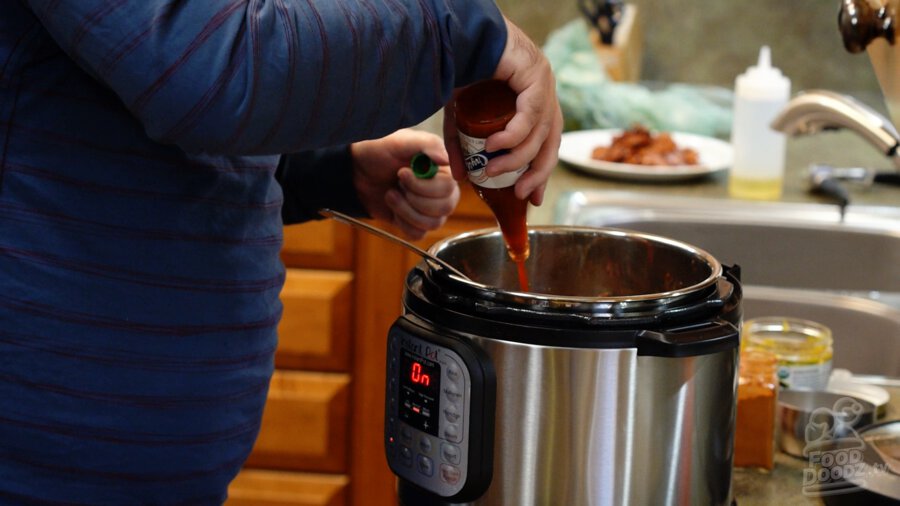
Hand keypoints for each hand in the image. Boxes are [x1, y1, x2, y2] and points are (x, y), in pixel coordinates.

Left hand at [351, 129, 459, 239]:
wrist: (357, 173)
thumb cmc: (379, 152)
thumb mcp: (401, 141)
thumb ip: (427, 145)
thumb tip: (447, 159)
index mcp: (443, 169)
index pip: (448, 187)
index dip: (423, 185)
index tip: (402, 173)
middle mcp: (442, 190)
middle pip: (444, 207)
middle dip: (414, 198)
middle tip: (397, 184)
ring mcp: (431, 209)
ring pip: (433, 223)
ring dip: (405, 210)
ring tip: (391, 194)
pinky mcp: (417, 224)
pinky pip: (419, 233)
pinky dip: (402, 223)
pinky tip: (393, 207)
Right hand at [444, 16, 562, 205]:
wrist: (456, 36)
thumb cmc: (459, 71)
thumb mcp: (460, 119)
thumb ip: (460, 147)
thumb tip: (460, 178)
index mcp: (534, 100)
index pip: (546, 143)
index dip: (540, 172)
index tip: (531, 197)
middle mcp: (544, 92)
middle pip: (550, 142)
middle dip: (537, 172)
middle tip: (521, 194)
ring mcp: (544, 82)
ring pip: (540, 132)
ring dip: (516, 158)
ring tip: (492, 171)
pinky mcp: (536, 74)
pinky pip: (530, 114)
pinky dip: (514, 135)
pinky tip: (495, 146)